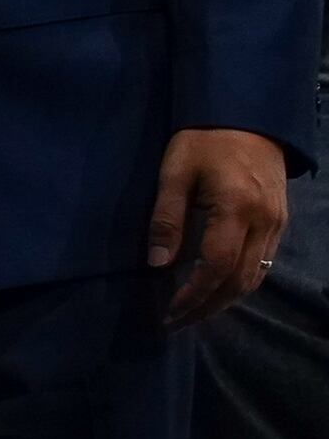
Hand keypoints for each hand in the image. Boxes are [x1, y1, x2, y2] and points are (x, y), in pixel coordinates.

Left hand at [149, 125, 290, 324]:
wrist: (249, 116)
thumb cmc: (204, 140)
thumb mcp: (175, 173)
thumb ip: (167, 218)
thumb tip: (158, 263)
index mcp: (236, 208)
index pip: (217, 267)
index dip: (193, 295)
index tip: (169, 312)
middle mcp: (264, 221)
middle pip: (240, 281)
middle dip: (207, 307)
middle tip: (177, 322)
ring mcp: (277, 222)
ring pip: (256, 276)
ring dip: (225, 300)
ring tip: (194, 312)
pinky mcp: (281, 220)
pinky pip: (264, 262)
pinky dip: (240, 282)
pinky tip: (217, 288)